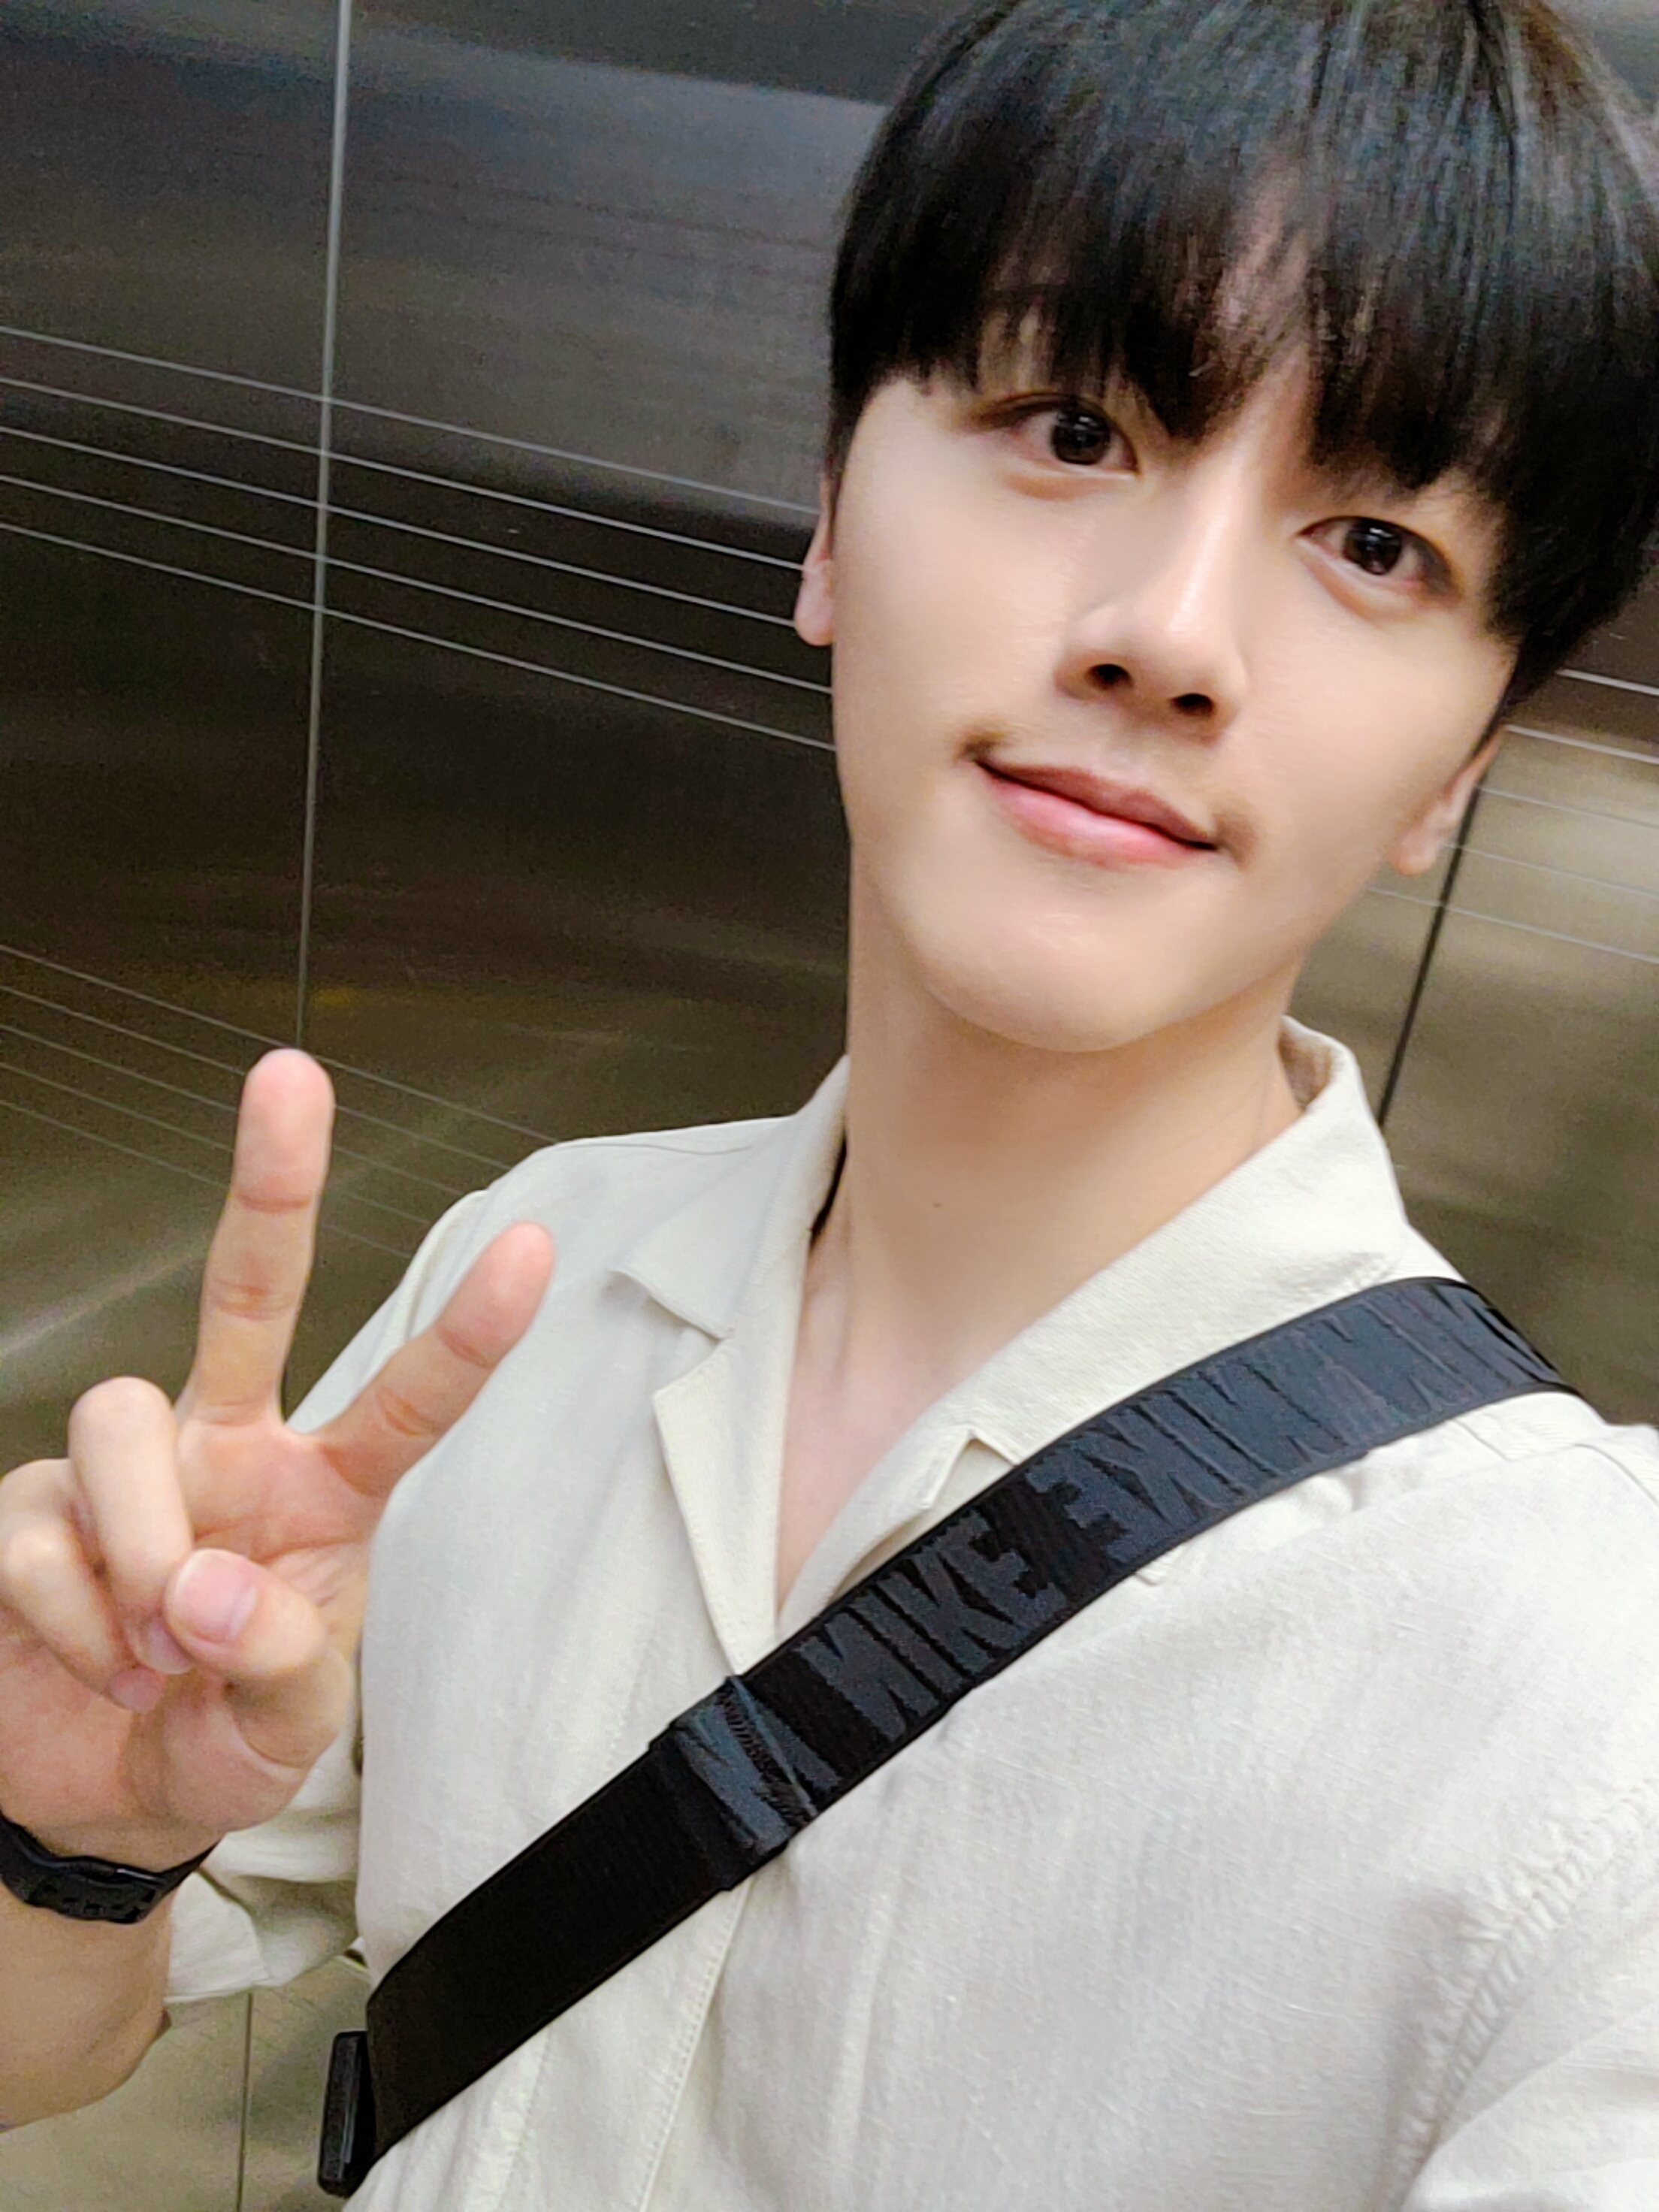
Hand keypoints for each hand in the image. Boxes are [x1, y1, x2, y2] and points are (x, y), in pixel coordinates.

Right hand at [0, 1051, 551, 1871]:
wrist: (91, 1801)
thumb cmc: (215, 1739)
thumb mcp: (284, 1732)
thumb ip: (281, 1667)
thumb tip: (204, 1590)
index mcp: (322, 1490)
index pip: (407, 1402)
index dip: (468, 1330)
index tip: (534, 1247)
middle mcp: (226, 1449)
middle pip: (249, 1293)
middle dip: (270, 1183)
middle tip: (291, 1074)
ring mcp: (122, 1468)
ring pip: (120, 1420)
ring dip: (138, 1551)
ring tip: (152, 1651)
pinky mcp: (26, 1508)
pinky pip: (41, 1534)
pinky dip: (70, 1622)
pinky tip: (94, 1665)